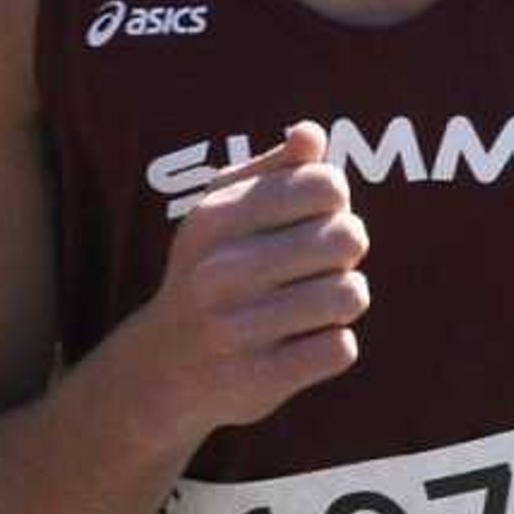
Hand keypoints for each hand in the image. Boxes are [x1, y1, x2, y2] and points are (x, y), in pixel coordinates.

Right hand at [129, 124, 368, 438]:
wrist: (162, 368)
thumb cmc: (212, 273)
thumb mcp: (225, 213)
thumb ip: (274, 169)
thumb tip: (310, 134)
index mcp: (216, 218)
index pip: (325, 185)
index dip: (335, 201)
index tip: (313, 218)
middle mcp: (220, 271)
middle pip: (348, 238)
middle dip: (344, 253)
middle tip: (316, 266)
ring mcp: (237, 329)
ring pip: (351, 295)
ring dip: (343, 299)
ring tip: (311, 304)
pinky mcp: (258, 379)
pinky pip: (341, 348)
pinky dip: (333, 346)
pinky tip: (300, 343)